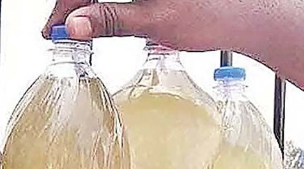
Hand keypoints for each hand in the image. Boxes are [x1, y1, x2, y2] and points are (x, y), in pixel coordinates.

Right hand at [42, 0, 263, 51]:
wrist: (249, 15)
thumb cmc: (212, 13)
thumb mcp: (154, 21)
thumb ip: (111, 20)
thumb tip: (76, 25)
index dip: (66, 5)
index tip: (55, 27)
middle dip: (74, 4)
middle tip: (62, 30)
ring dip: (89, 3)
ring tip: (78, 28)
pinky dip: (108, 0)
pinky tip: (101, 15)